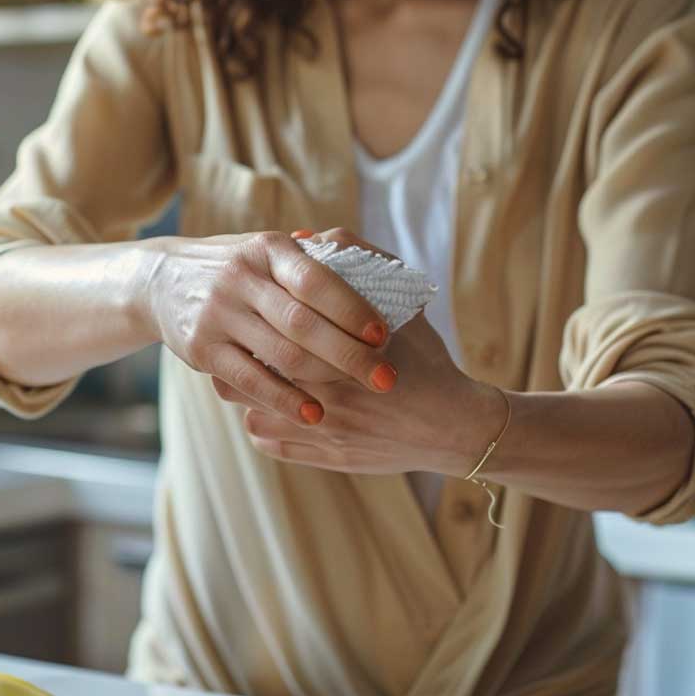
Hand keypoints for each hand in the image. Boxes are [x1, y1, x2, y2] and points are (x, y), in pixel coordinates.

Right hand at [141, 230, 396, 424]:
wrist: (160, 280)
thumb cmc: (236, 268)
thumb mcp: (268, 251)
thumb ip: (312, 262)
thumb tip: (376, 274)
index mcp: (266, 249)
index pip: (316, 281)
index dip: (353, 309)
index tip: (385, 335)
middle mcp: (240, 278)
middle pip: (303, 323)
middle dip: (350, 353)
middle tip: (387, 377)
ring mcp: (218, 314)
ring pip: (280, 354)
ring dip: (325, 379)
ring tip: (361, 395)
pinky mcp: (201, 349)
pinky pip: (250, 380)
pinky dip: (285, 400)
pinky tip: (314, 414)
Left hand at [211, 228, 505, 475]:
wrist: (453, 428)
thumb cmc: (425, 360)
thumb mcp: (401, 306)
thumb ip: (356, 264)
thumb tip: (304, 238)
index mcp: (337, 354)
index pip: (269, 334)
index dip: (251, 321)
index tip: (251, 309)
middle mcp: (324, 395)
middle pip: (249, 373)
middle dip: (240, 354)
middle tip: (241, 338)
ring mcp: (319, 431)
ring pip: (251, 409)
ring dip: (248, 392)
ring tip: (253, 373)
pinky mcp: (319, 457)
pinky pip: (267, 440)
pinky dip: (264, 423)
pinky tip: (274, 406)